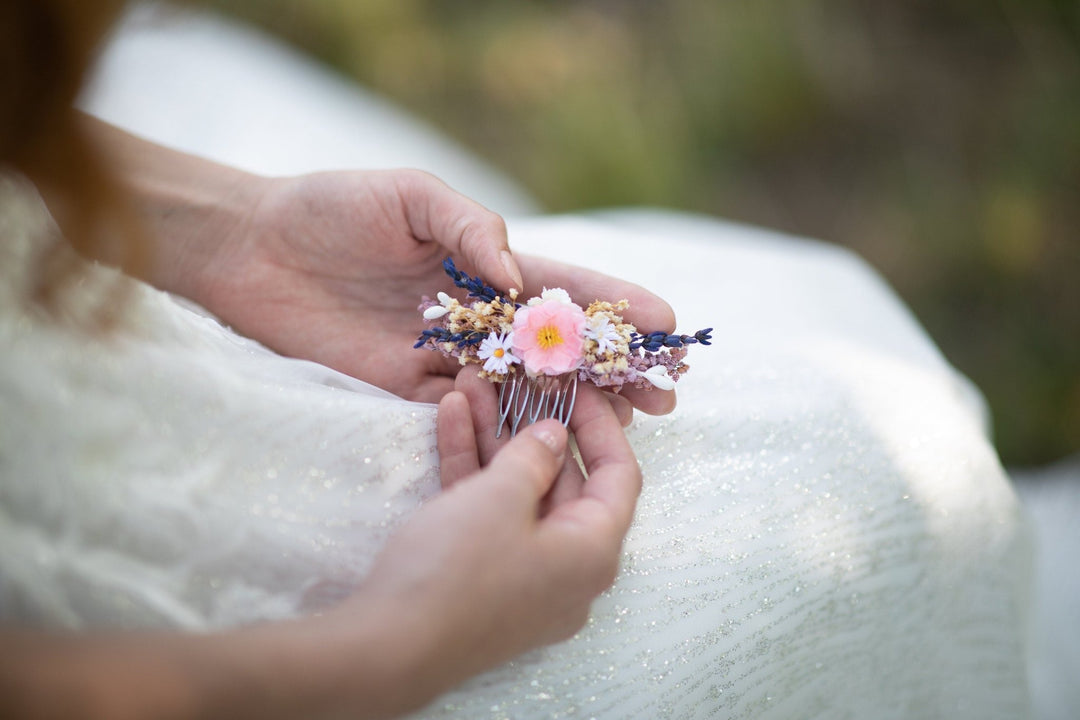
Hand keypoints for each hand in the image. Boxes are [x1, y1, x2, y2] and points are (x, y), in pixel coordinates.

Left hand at [168, 168, 676, 411]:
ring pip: (527, 384)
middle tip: (665, 390)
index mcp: (484, 263)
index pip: (564, 286)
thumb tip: (520, 278)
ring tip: (632, 417)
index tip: (663, 322)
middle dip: (614, 365)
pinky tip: (553, 432)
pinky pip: (470, 409)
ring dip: (579, 402)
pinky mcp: (409, 389)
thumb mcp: (411, 196)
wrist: (253, 252)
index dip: (614, 304)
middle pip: (558, 345)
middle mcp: (475, 314)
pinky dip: (512, 422)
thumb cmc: (331, 209)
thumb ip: (470, 228)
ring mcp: (446, 356)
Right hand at [329, 367, 641, 711]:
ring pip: (518, 492)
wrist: (387, 647)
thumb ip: (534, 457)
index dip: (600, 424)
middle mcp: (567, 566)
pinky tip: (449, 417)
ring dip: (494, 437)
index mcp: (593, 551)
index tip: (577, 386)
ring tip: (470, 384)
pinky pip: (488, 514)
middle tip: (513, 379)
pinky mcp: (483, 577)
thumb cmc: (458, 569)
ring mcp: (523, 573)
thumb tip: (555, 438)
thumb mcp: (501, 497)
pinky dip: (471, 469)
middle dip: (532, 423)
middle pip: (563, 481)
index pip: (617, 476)